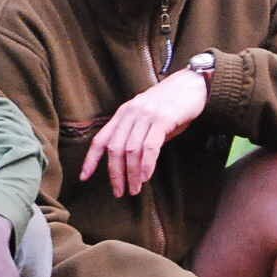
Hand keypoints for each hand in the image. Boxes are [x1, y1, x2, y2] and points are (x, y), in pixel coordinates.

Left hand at [80, 69, 208, 196]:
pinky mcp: (162, 119)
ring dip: (131, 174)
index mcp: (123, 113)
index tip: (84, 177)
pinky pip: (150, 147)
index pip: (101, 139)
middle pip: (115, 148)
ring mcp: (146, 115)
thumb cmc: (172, 105)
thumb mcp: (148, 118)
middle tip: (119, 192)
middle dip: (115, 174)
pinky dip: (146, 165)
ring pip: (131, 150)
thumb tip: (131, 163)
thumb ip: (137, 135)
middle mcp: (131, 113)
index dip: (91, 159)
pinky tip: (146, 177)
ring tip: (134, 189)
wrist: (192, 85)